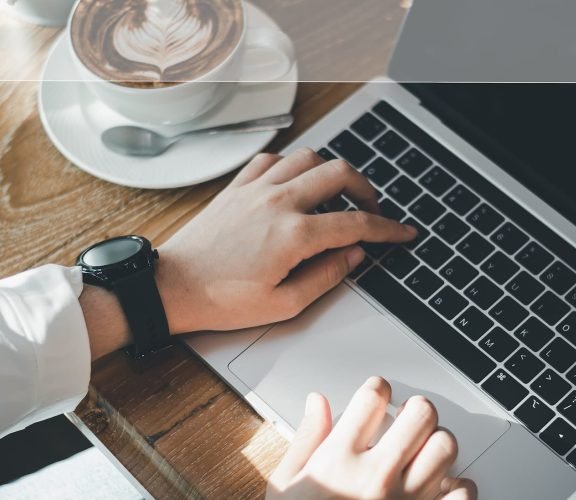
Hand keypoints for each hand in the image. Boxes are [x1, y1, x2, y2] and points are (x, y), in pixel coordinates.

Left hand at [156, 148, 416, 333]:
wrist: (171, 288)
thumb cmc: (221, 301)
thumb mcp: (284, 305)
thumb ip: (327, 276)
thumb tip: (353, 255)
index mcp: (294, 235)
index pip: (357, 223)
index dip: (388, 228)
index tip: (403, 232)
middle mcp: (278, 202)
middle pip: (340, 173)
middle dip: (366, 189)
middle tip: (372, 211)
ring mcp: (256, 189)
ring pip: (309, 157)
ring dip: (331, 173)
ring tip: (336, 197)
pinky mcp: (236, 187)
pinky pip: (273, 159)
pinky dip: (293, 166)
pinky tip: (295, 186)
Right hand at [267, 377, 476, 498]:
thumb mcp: (284, 487)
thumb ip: (305, 440)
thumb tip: (317, 402)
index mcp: (338, 461)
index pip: (373, 396)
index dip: (376, 389)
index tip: (376, 397)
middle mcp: (376, 477)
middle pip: (421, 414)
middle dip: (413, 411)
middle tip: (404, 421)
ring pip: (446, 447)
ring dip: (435, 445)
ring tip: (421, 453)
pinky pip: (463, 494)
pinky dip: (457, 489)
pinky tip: (437, 489)